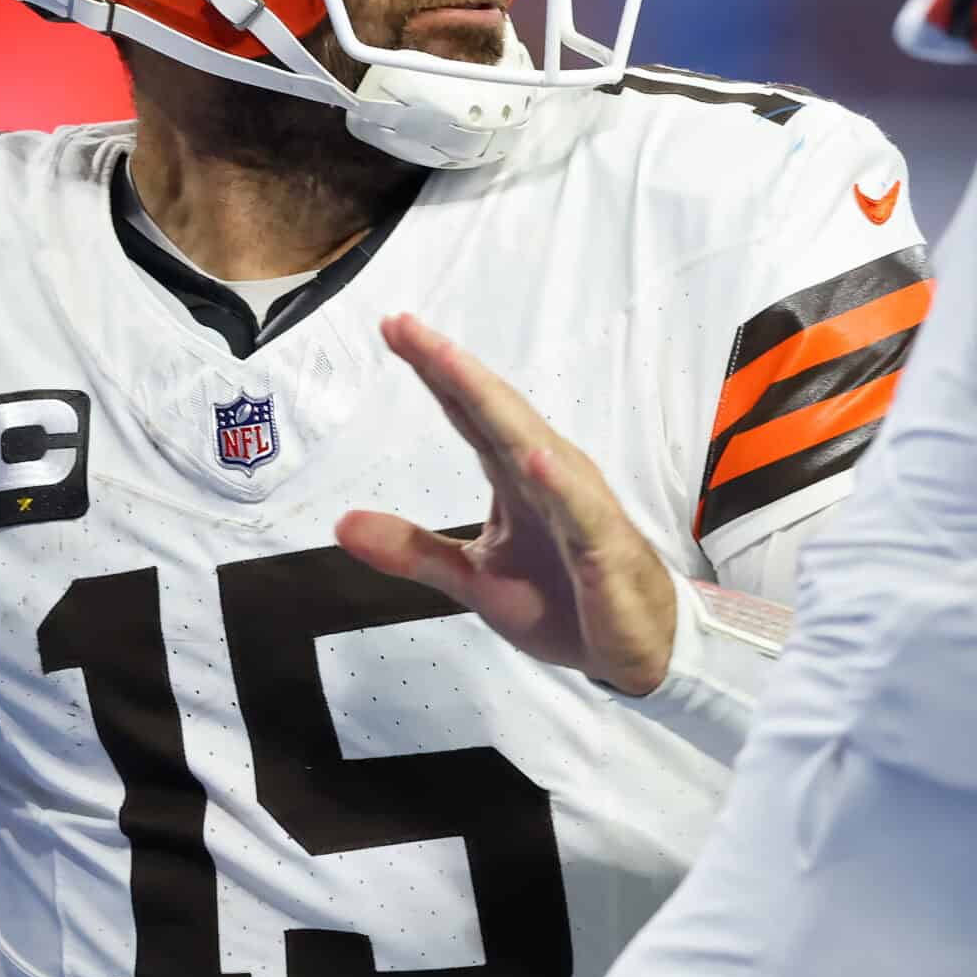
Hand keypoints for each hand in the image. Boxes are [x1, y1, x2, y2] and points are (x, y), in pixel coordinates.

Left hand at [335, 314, 678, 696]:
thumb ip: (413, 550)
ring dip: (492, 403)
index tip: (392, 326)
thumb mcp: (474, 579)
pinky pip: (579, 510)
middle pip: (493, 410)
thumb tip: (340, 524)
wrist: (636, 650)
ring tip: (450, 364)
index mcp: (515, 477)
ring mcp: (578, 505)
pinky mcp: (603, 547)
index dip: (432, 371)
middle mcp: (547, 474)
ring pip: (531, 444)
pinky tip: (532, 457)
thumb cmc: (565, 602)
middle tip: (403, 325)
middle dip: (450, 367)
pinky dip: (557, 483)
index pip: (468, 413)